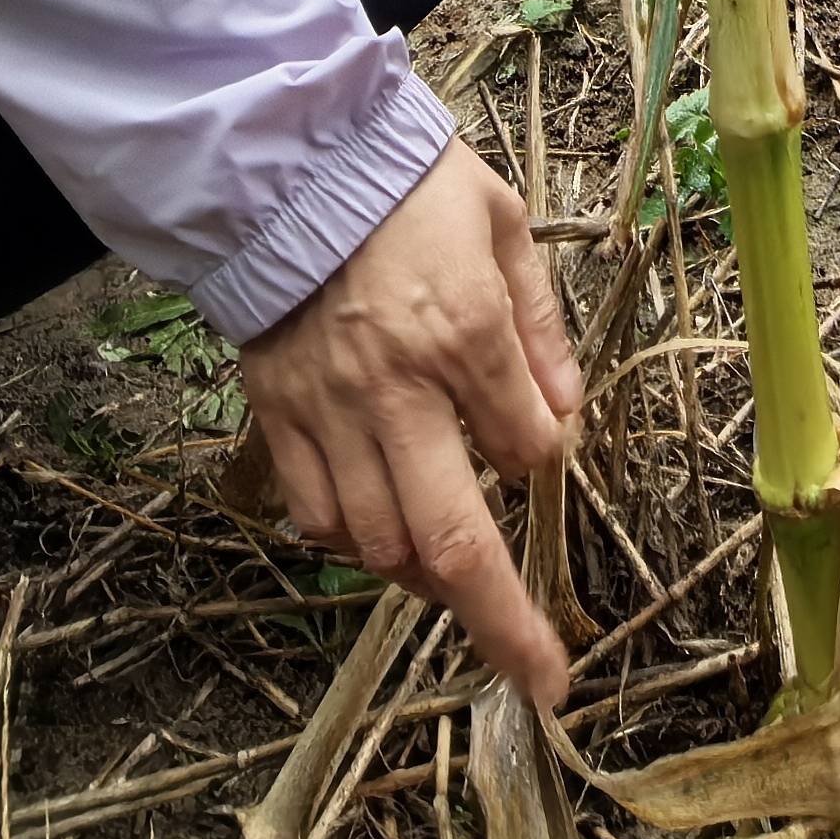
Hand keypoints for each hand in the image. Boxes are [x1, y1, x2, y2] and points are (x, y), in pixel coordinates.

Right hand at [238, 140, 583, 713]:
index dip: (544, 458)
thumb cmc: (402, 181)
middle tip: (538, 679)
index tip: (538, 444)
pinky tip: (379, 536)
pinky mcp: (276, 415)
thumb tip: (563, 417)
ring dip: (425, 580)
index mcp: (464, 332)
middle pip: (453, 539)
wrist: (282, 159)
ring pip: (378, 543)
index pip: (528, 448)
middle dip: (501, 622)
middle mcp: (396, 389)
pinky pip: (313, 514)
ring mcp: (328, 411)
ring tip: (457, 585)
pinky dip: (351, 544)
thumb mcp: (501, 222)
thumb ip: (539, 325)